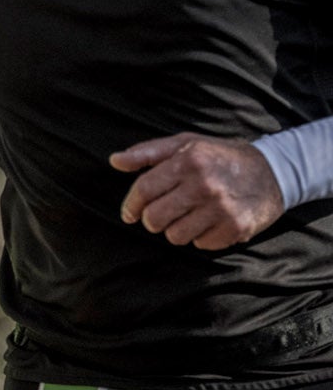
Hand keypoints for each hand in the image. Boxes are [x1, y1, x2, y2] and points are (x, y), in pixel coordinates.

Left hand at [110, 134, 283, 249]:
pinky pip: (200, 244)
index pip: (144, 190)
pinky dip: (200, 237)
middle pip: (154, 218)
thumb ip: (148, 153)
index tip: (129, 213)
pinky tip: (210, 222)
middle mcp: (204, 185)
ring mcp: (221, 208)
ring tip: (190, 216)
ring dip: (176, 230)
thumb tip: (114, 161)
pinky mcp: (236, 227)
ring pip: (174, 236)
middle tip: (163, 214)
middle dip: (152, 220)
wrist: (273, 171)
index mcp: (189, 161)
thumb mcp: (186, 145)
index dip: (131, 205)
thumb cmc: (220, 157)